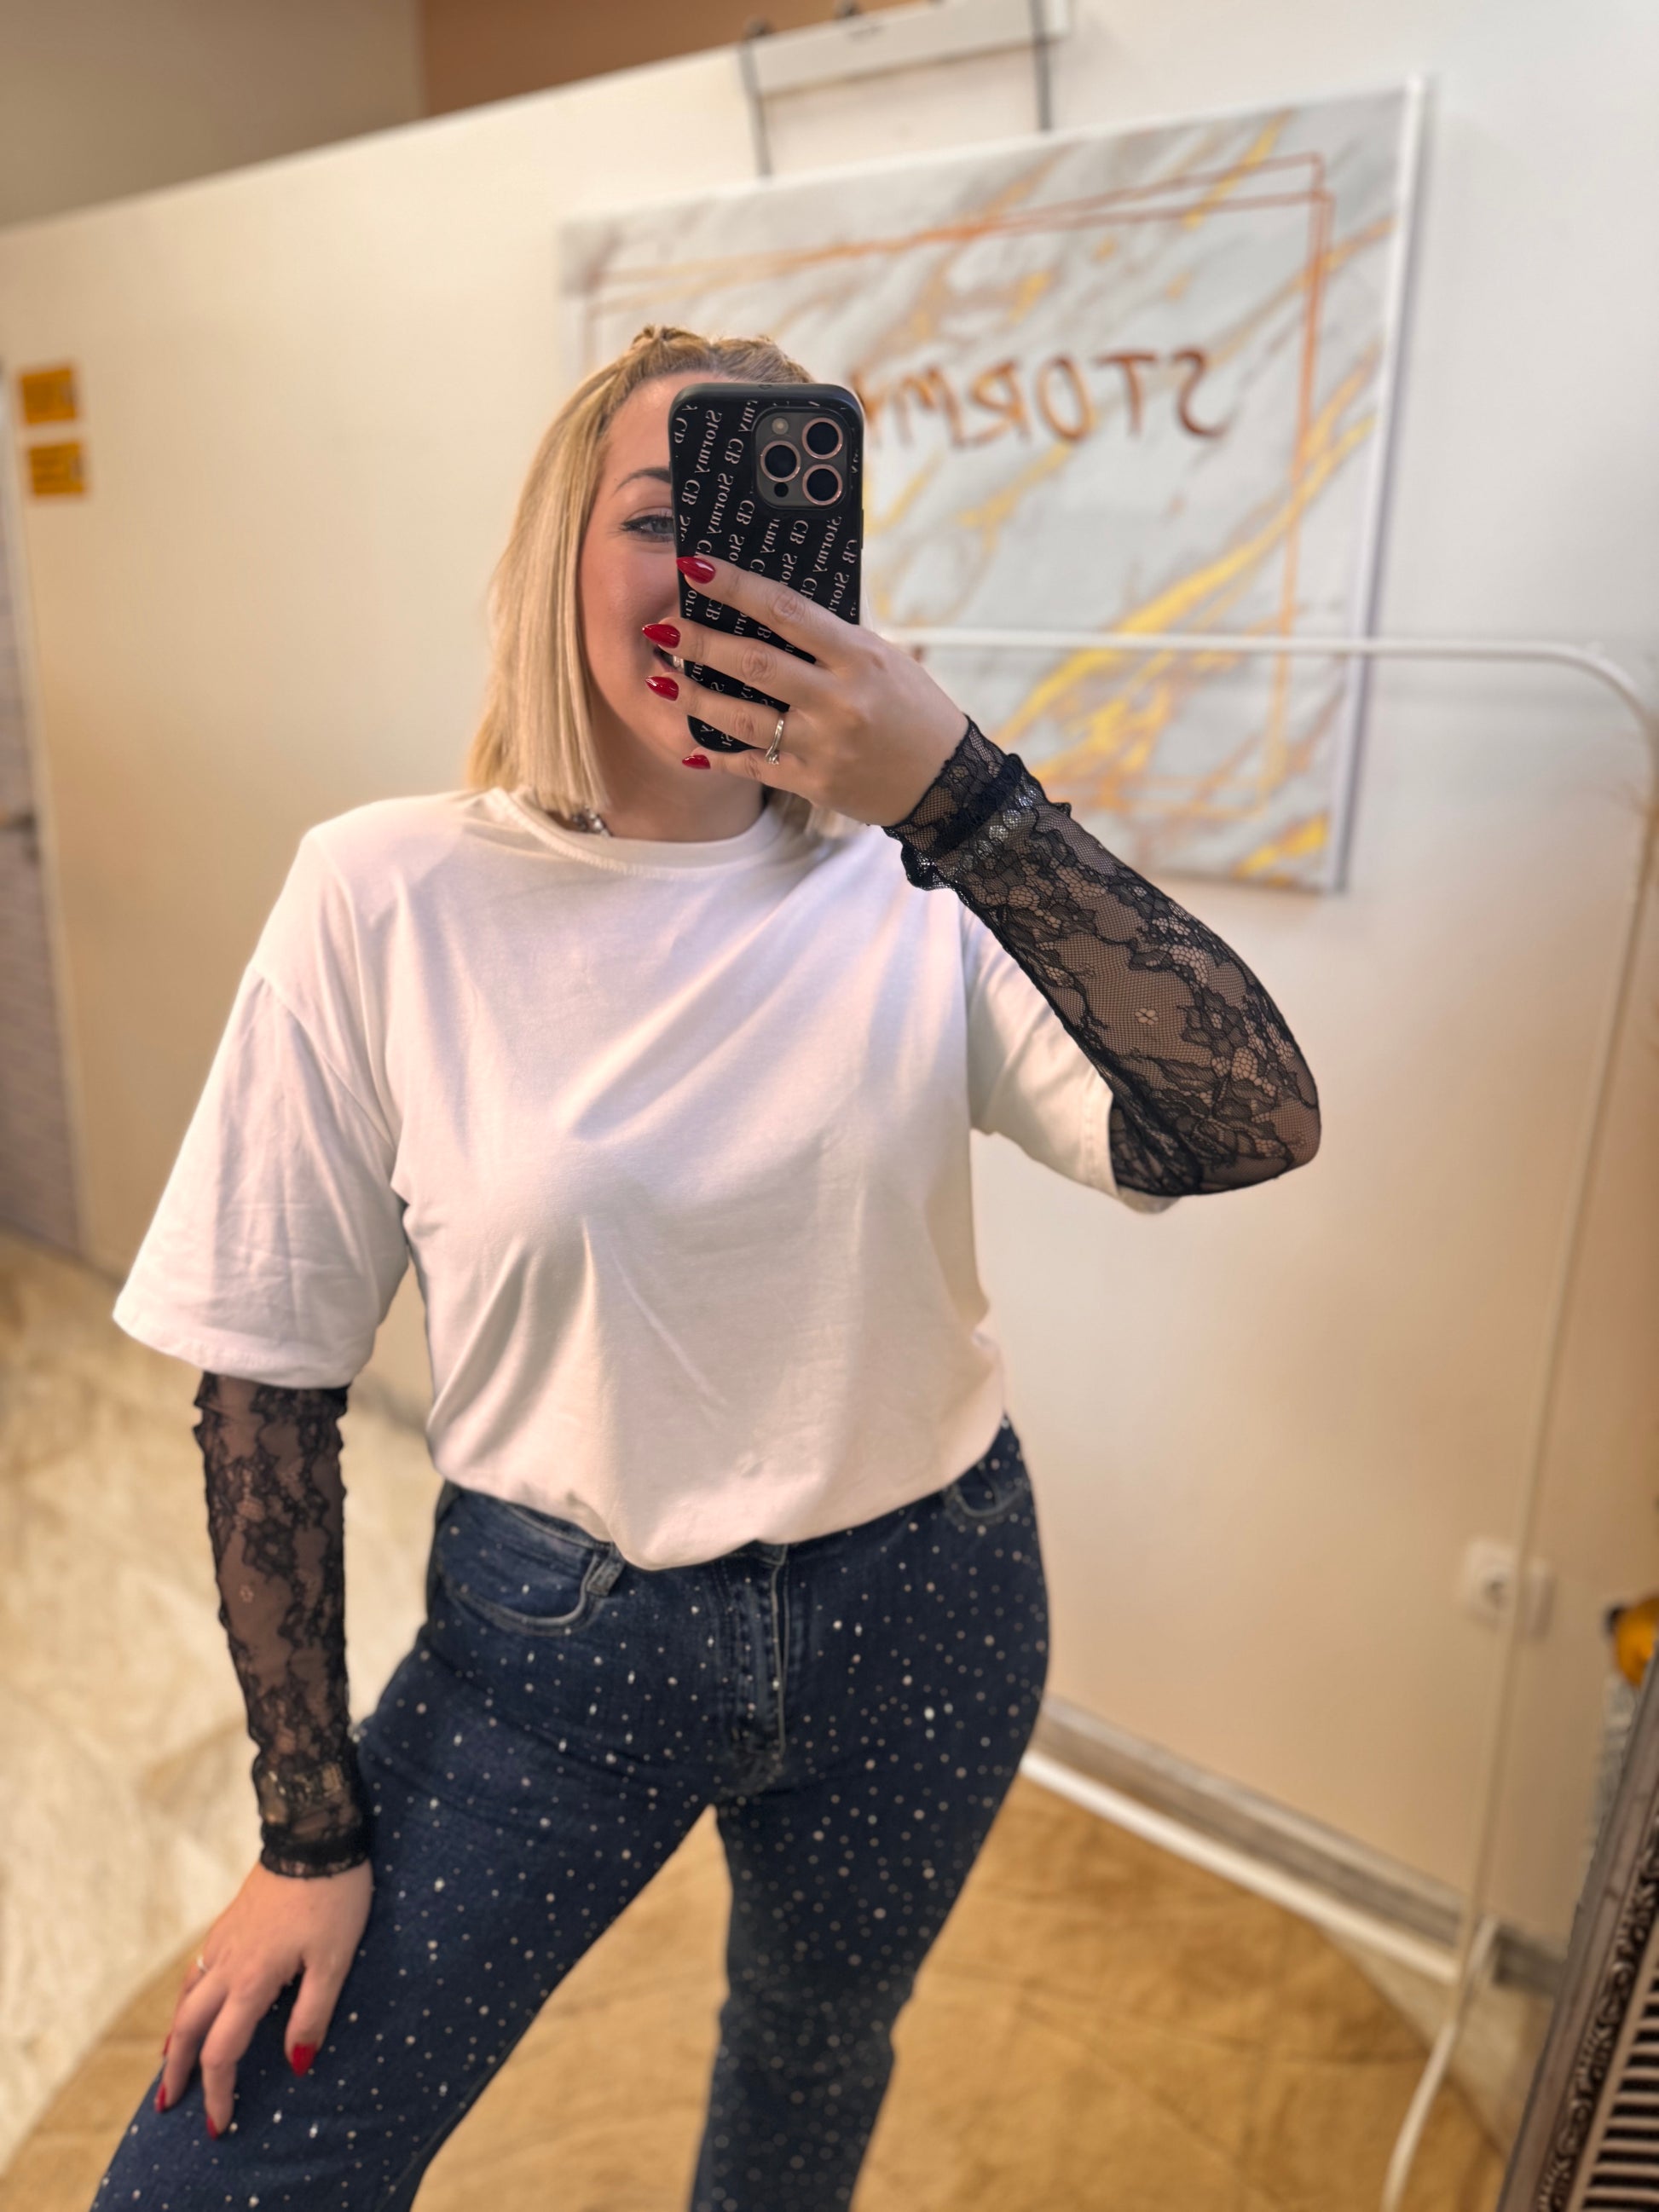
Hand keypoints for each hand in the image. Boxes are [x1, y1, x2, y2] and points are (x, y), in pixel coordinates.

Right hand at [155, 1856, 371, 2136]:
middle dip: (178, 2070)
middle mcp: (227, 1963)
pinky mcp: (229, 1921)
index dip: (218, 2091)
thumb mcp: (335, 1959)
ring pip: (186, 1997)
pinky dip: (186, 1999)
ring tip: (170, 2061)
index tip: (219, 2123)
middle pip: (187, 2028)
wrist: (314, 1831)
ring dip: (175, 2035)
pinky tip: (195, 2000)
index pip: (222, 2051)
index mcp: (251, 1980)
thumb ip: (313, 2014)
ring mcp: (224, 1939)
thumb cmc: (334, 1895)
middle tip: (169, 2104)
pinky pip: (196, 1971)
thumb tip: (295, 2065)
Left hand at [655, 555, 967, 825]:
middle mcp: (839, 699)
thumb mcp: (884, 659)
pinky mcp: (813, 783)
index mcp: (859, 656)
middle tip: (660, 628)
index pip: (786, 611)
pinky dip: (717, 755)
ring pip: (741, 717)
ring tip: (659, 678)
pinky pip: (753, 765)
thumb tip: (770, 607)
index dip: (735, 587)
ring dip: (693, 696)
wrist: (946, 784)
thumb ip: (831, 639)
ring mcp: (824, 745)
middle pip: (754, 664)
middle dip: (699, 643)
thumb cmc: (914, 710)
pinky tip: (689, 744)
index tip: (694, 567)